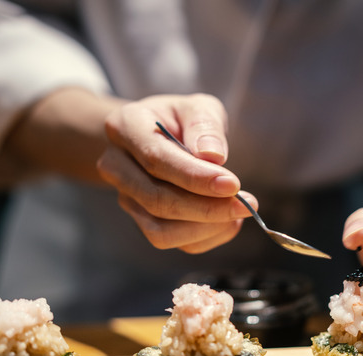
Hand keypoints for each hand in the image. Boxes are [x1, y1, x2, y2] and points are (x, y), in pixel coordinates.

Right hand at [98, 93, 256, 252]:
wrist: (159, 136)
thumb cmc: (182, 120)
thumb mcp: (198, 107)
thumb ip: (205, 126)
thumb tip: (213, 157)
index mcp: (126, 127)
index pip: (156, 159)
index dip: (195, 177)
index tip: (233, 185)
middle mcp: (116, 165)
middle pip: (157, 200)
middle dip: (206, 208)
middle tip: (246, 204)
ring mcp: (126, 197)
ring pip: (160, 230)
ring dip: (205, 227)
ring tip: (238, 212)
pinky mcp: (140, 219)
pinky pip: (170, 241)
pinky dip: (203, 237)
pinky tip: (226, 221)